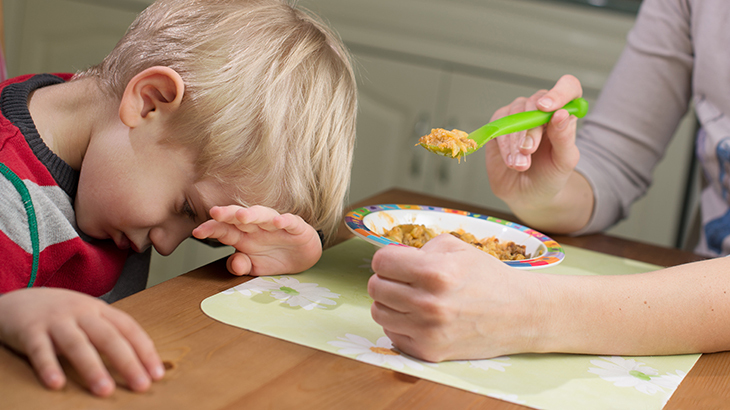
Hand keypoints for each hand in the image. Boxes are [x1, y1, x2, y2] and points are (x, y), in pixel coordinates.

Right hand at [0, 288, 163, 396]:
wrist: (18, 299)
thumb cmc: (61, 314)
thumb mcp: (89, 317)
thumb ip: (110, 334)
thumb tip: (140, 363)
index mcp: (99, 310)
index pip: (128, 329)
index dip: (144, 350)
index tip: (156, 373)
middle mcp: (81, 312)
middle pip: (108, 337)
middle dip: (127, 362)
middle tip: (141, 385)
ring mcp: (56, 321)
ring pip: (77, 344)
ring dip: (92, 368)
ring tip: (105, 390)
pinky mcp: (30, 331)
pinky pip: (40, 350)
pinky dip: (49, 367)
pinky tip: (57, 384)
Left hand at [192, 205, 322, 275]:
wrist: (302, 256)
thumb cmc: (275, 258)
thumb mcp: (255, 268)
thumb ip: (241, 266)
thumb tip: (233, 263)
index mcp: (243, 236)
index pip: (224, 230)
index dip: (211, 229)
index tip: (197, 232)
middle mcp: (257, 227)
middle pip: (240, 217)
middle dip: (228, 214)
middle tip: (215, 212)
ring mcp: (276, 225)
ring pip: (263, 215)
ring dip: (253, 214)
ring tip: (242, 216)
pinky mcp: (296, 227)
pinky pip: (290, 221)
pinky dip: (285, 220)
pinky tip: (278, 222)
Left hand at [367, 234, 543, 361]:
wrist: (520, 314)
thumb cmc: (488, 278)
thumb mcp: (457, 248)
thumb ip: (420, 248)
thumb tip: (393, 258)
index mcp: (434, 272)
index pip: (380, 262)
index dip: (387, 259)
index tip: (397, 262)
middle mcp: (428, 303)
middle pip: (375, 287)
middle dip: (387, 279)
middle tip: (404, 280)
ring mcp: (427, 331)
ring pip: (378, 312)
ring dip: (390, 302)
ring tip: (410, 298)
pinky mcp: (428, 351)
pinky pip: (392, 333)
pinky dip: (400, 323)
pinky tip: (419, 317)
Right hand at [485, 74, 582, 207]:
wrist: (527, 195)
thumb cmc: (550, 176)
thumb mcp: (564, 161)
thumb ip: (565, 138)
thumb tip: (561, 114)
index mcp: (563, 114)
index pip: (567, 87)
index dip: (559, 92)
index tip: (546, 108)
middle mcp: (541, 110)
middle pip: (535, 102)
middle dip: (530, 130)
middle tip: (528, 151)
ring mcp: (519, 116)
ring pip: (515, 114)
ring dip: (515, 142)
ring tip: (520, 164)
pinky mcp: (499, 125)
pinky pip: (498, 125)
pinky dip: (503, 144)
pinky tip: (510, 160)